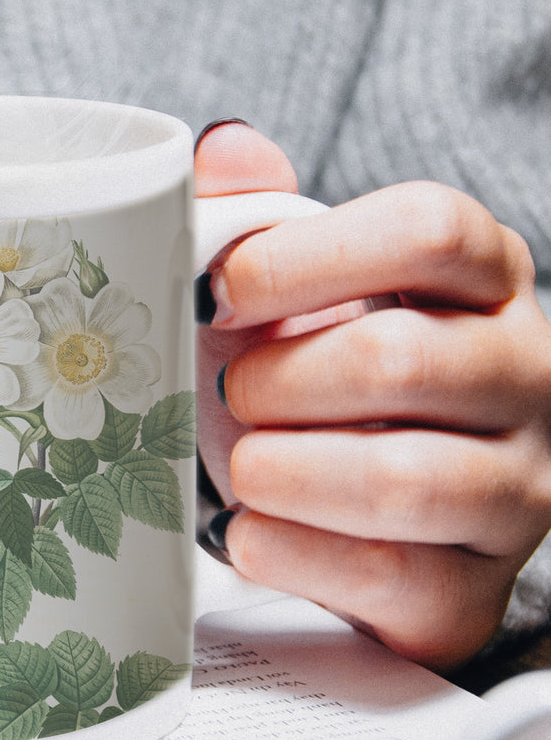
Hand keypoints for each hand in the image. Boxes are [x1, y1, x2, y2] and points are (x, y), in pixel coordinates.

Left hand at [195, 120, 550, 667]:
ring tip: (238, 465)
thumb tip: (223, 152)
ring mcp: (516, 489)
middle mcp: (524, 377)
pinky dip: (296, 552)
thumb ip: (265, 219)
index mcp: (486, 282)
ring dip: (288, 471)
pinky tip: (248, 535)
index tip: (219, 290)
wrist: (380, 515)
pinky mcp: (472, 588)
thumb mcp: (305, 292)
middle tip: (225, 393)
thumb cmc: (330, 383)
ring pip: (407, 482)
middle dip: (282, 381)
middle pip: (405, 360)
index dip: (308, 259)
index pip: (431, 231)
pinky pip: (393, 576)